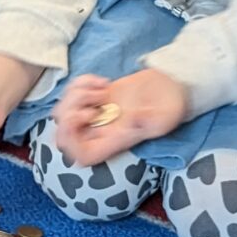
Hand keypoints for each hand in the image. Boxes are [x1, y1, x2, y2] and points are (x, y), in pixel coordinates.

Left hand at [51, 68, 188, 165]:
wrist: (172, 86)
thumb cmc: (171, 106)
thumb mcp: (165, 116)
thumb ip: (148, 121)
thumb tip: (129, 120)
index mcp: (115, 140)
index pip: (81, 155)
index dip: (71, 141)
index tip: (83, 117)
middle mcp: (101, 129)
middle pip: (64, 133)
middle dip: (69, 112)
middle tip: (93, 100)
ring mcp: (97, 112)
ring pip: (64, 111)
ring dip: (76, 95)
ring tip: (102, 88)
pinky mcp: (96, 96)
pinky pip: (74, 92)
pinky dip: (82, 82)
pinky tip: (102, 81)